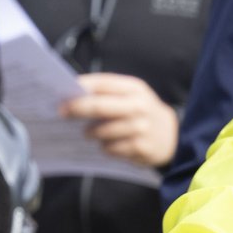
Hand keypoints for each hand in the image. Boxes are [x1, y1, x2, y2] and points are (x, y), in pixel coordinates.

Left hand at [63, 73, 177, 167]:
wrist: (170, 135)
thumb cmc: (141, 112)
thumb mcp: (131, 95)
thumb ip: (107, 92)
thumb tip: (73, 92)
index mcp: (134, 88)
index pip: (103, 83)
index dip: (82, 87)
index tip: (62, 91)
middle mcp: (139, 106)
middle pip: (100, 107)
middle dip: (77, 108)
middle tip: (62, 112)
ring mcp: (141, 128)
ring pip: (103, 131)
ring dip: (91, 133)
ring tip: (88, 132)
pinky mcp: (140, 148)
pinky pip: (111, 149)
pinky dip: (105, 147)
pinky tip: (108, 144)